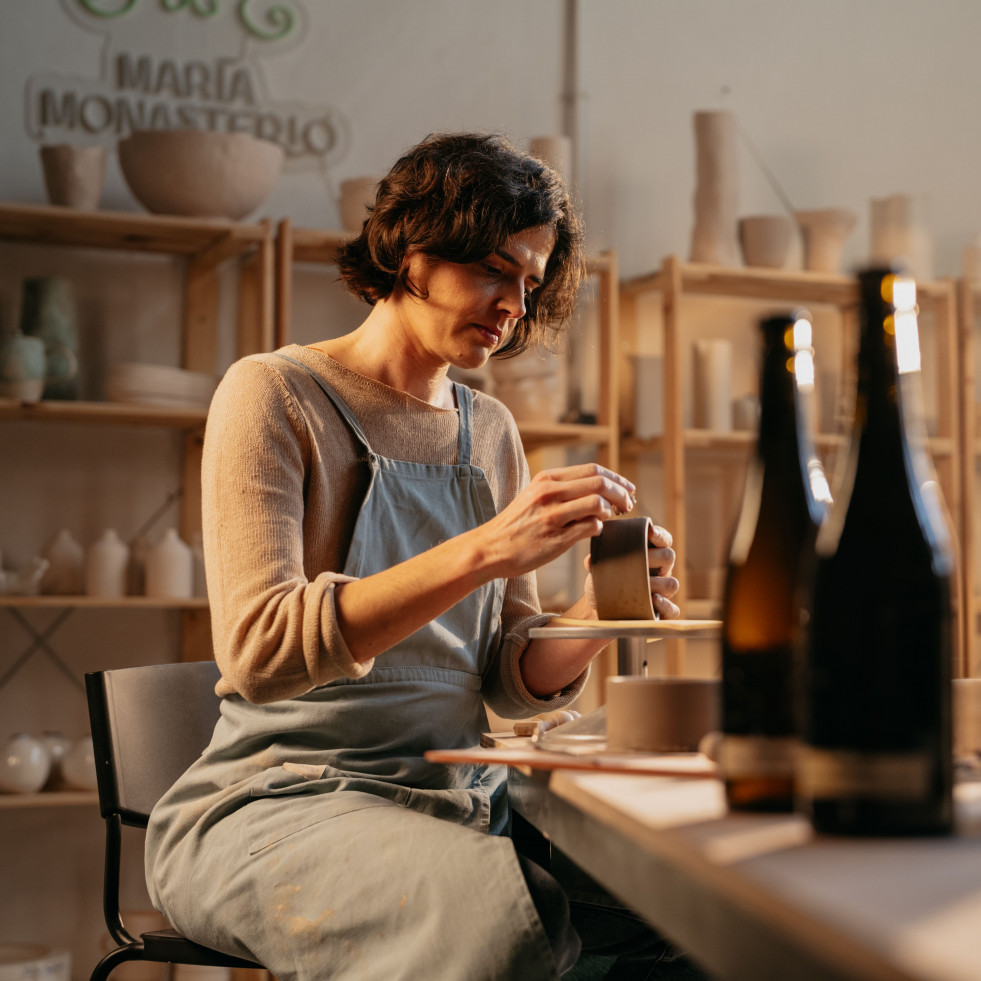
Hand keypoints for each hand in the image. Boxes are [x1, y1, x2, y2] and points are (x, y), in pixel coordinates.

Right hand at [475, 463, 635, 579]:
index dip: (616, 479)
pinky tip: (594, 532)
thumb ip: (562, 488)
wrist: (491, 548)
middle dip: (622, 493)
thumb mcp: (535, 495)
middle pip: (600, 484)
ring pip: (598, 504)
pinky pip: (591, 528)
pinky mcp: (555, 539)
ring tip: (610, 518)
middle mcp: (550, 493)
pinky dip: (599, 529)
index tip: (627, 489)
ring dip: (612, 511)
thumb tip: (598, 486)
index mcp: (547, 479)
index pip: (593, 470)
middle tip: (628, 505)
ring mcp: (552, 516)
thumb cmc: (517, 524)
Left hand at [583, 521, 680, 619]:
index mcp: (650, 554)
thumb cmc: (606, 580)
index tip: (650, 532)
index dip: (660, 535)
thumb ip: (596, 561)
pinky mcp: (662, 612)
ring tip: (645, 584)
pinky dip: (665, 605)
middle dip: (657, 556)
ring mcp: (663, 591)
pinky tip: (653, 601)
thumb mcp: (599, 568)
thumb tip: (590, 561)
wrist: (601, 605)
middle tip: (642, 559)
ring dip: (659, 582)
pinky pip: (673, 610)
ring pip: (672, 583)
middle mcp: (660, 570)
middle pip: (669, 556)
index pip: (662, 539)